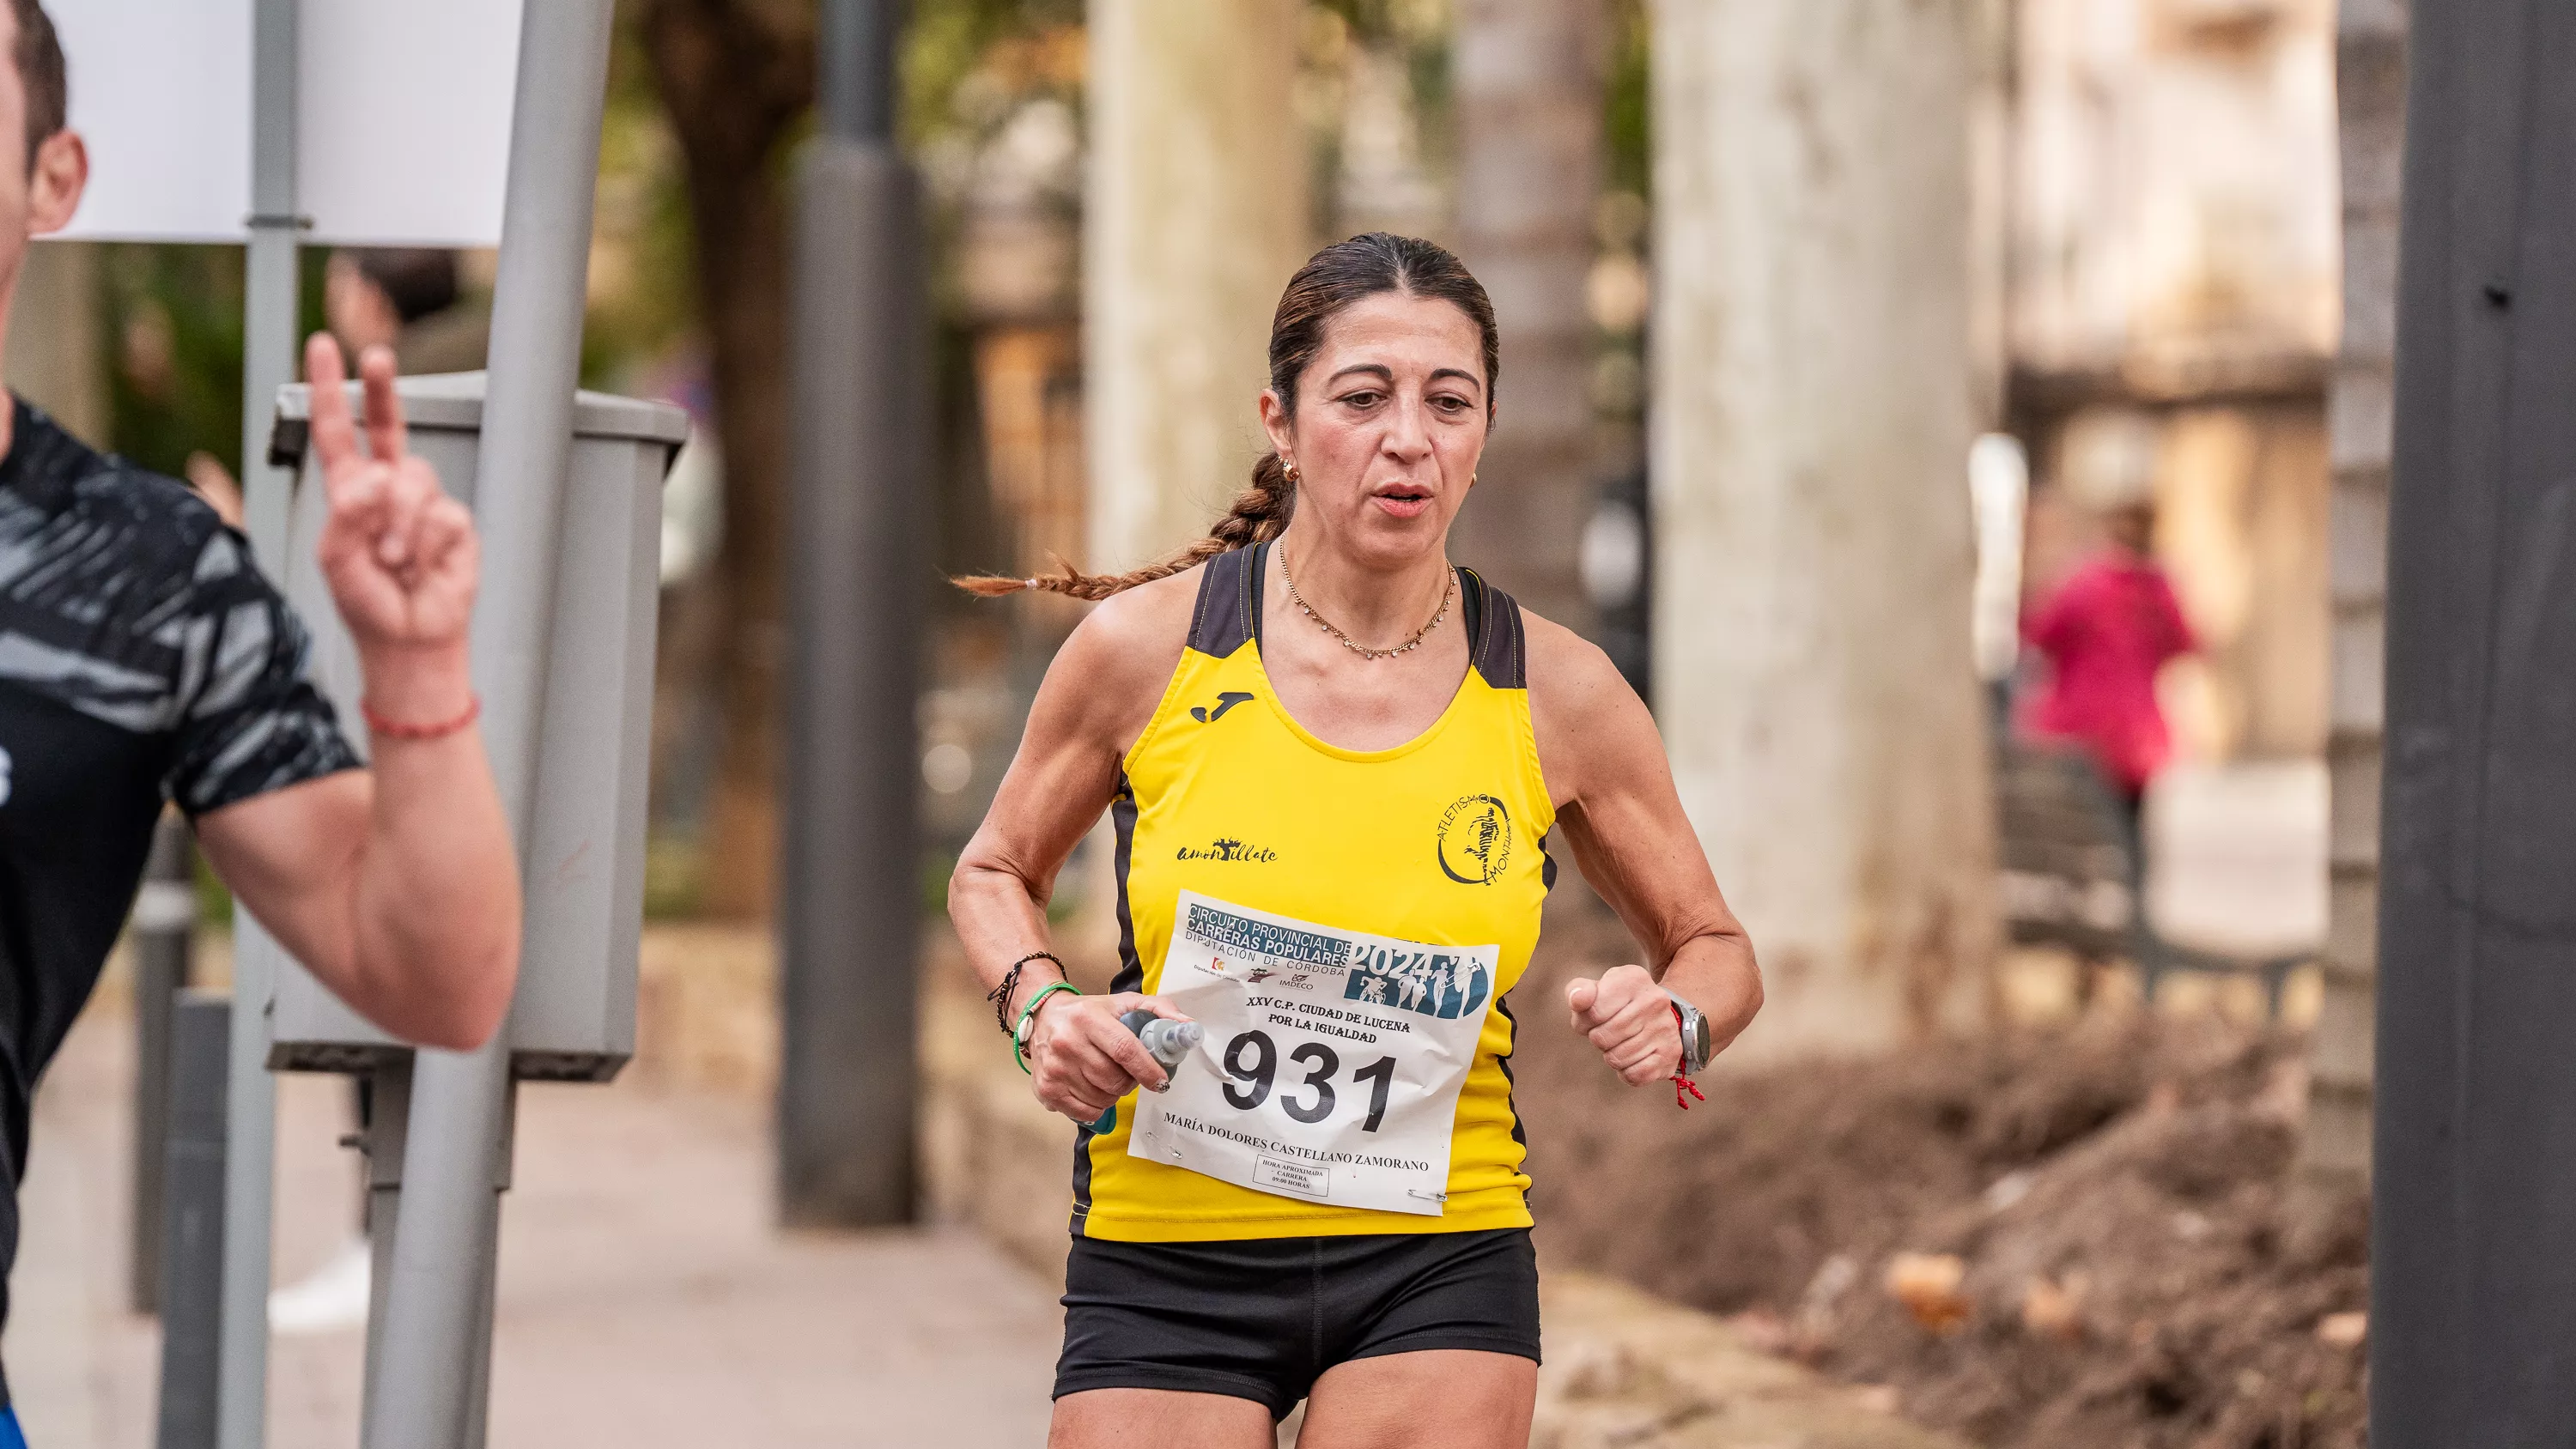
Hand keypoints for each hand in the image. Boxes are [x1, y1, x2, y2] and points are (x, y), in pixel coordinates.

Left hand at [307, 335, 479, 659]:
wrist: (409, 639)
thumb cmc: (365, 601)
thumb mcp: (334, 560)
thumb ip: (345, 517)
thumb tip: (370, 481)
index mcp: (348, 490)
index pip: (336, 431)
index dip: (327, 388)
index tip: (322, 347)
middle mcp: (387, 488)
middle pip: (389, 426)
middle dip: (382, 389)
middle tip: (378, 358)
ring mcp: (423, 504)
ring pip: (414, 480)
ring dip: (399, 525)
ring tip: (393, 560)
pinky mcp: (455, 524)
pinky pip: (442, 515)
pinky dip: (425, 545)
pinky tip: (420, 566)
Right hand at [1026, 990, 1191, 1124]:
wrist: (1042, 1017)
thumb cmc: (1089, 1013)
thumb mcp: (1122, 1003)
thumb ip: (1158, 1010)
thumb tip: (1188, 1026)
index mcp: (1089, 1019)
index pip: (1125, 1050)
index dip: (1147, 1070)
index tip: (1161, 1081)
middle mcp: (1067, 1043)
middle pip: (1113, 1079)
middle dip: (1130, 1082)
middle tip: (1129, 1074)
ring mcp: (1055, 1069)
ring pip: (1101, 1098)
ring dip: (1114, 1094)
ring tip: (1108, 1077)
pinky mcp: (1046, 1089)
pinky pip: (1085, 1112)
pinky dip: (1097, 1107)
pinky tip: (1094, 1090)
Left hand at [1567, 964, 1681, 1087]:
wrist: (1660, 1016)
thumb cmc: (1618, 1003)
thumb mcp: (1598, 990)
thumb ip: (1578, 991)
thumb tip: (1577, 999)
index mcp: (1633, 979)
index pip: (1593, 1012)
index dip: (1584, 1022)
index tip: (1593, 1019)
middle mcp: (1655, 1000)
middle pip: (1602, 1038)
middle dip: (1597, 1039)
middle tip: (1607, 1032)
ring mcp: (1665, 1028)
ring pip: (1617, 1059)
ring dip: (1612, 1056)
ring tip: (1621, 1043)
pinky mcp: (1671, 1053)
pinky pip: (1634, 1075)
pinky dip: (1627, 1072)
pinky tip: (1633, 1057)